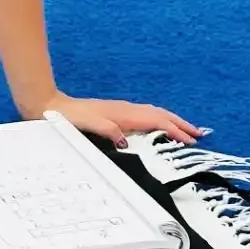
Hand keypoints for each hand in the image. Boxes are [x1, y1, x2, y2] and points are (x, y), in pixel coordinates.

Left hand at [37, 93, 202, 148]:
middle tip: (198, 135)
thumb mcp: (88, 126)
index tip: (190, 140)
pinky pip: (144, 115)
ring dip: (171, 120)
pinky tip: (156, 125)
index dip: (174, 130)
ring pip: (153, 113)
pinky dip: (157, 119)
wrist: (51, 107)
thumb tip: (126, 141)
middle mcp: (125, 109)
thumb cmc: (69, 118)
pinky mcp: (114, 112)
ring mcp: (120, 109)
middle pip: (159, 114)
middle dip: (180, 124)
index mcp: (123, 114)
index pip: (156, 121)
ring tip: (185, 130)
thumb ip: (107, 131)